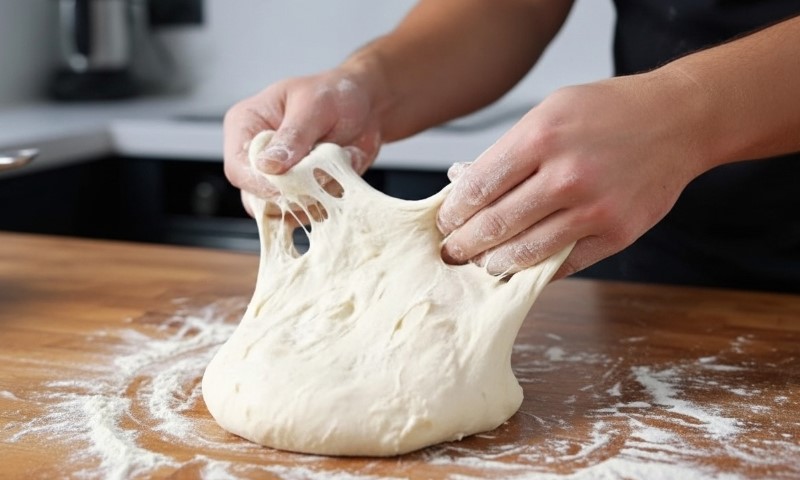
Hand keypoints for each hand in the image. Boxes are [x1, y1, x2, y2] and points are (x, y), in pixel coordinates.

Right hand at [223, 66, 382, 207]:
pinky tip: (339, 180)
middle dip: (289, 195)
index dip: (259, 183)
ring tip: (333, 173)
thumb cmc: (336, 93)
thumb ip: (293, 136)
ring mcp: (278, 177)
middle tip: (320, 179)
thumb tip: (268, 165)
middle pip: (254, 196)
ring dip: (311, 200)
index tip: (287, 186)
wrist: (366, 106)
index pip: (237, 167)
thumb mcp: (315, 105)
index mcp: (247, 125)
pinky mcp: (300, 192)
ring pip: (280, 210)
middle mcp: (256, 155)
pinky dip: (325, 204)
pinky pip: (306, 213)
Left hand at [437, 72, 707, 278]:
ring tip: (483, 264)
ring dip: (495, 263)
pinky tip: (522, 268)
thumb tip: (466, 186)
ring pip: (526, 252)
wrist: (679, 120)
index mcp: (542, 137)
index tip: (445, 223)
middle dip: (465, 244)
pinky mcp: (617, 233)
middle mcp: (566, 174)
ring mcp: (594, 208)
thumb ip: (509, 151)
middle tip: (452, 253)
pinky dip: (537, 269)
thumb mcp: (551, 112)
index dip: (455, 212)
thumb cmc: (609, 113)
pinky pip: (564, 263)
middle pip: (496, 224)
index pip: (479, 186)